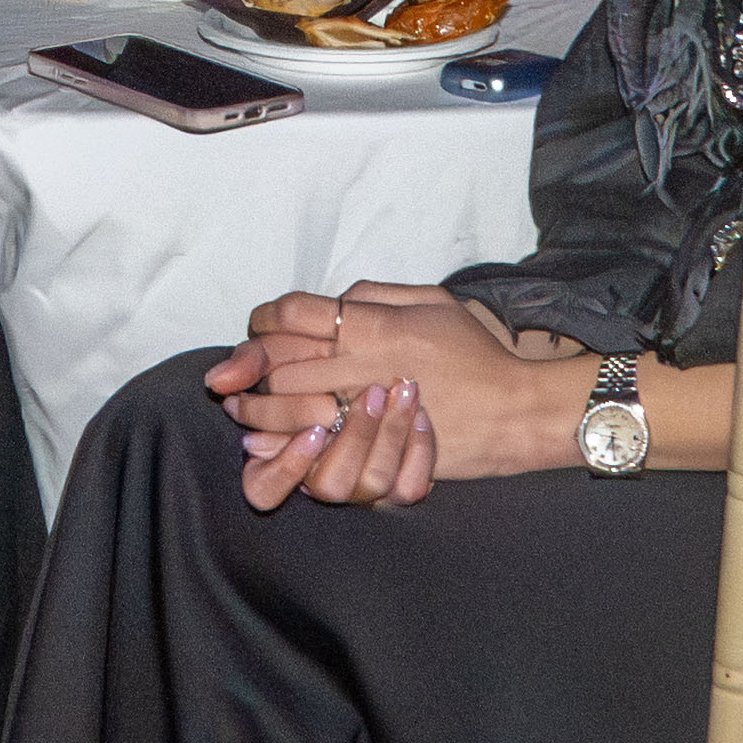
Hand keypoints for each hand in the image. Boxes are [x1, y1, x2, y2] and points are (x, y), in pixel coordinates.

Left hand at [209, 282, 576, 507]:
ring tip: (238, 411)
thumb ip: (379, 295)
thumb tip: (337, 298)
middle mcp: (365, 362)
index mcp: (375, 322)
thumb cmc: (479, 353)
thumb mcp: (434, 301)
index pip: (296, 313)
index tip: (255, 328)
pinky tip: (266, 444)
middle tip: (225, 377)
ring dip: (256, 409)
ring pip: (290, 406)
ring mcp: (369, 408)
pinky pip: (316, 448)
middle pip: (281, 359)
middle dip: (247, 367)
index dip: (265, 320)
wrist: (517, 410)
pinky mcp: (376, 447)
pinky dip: (283, 446)